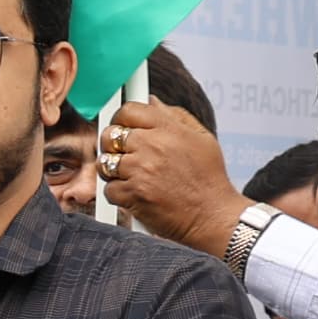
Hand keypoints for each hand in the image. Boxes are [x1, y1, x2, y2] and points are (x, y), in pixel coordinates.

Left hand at [95, 96, 248, 252]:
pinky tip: (136, 194)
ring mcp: (140, 170)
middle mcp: (152, 146)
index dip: (122, 118)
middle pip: (110, 134)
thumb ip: (175, 116)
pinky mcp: (133, 194)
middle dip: (113, 145)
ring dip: (114, 171)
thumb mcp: (202, 138)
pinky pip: (108, 188)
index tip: (123, 127)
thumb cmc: (209, 180)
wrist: (212, 216)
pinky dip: (119, 194)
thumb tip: (151, 101)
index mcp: (169, 129)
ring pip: (105, 162)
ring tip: (132, 177)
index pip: (129, 110)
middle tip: (124, 155)